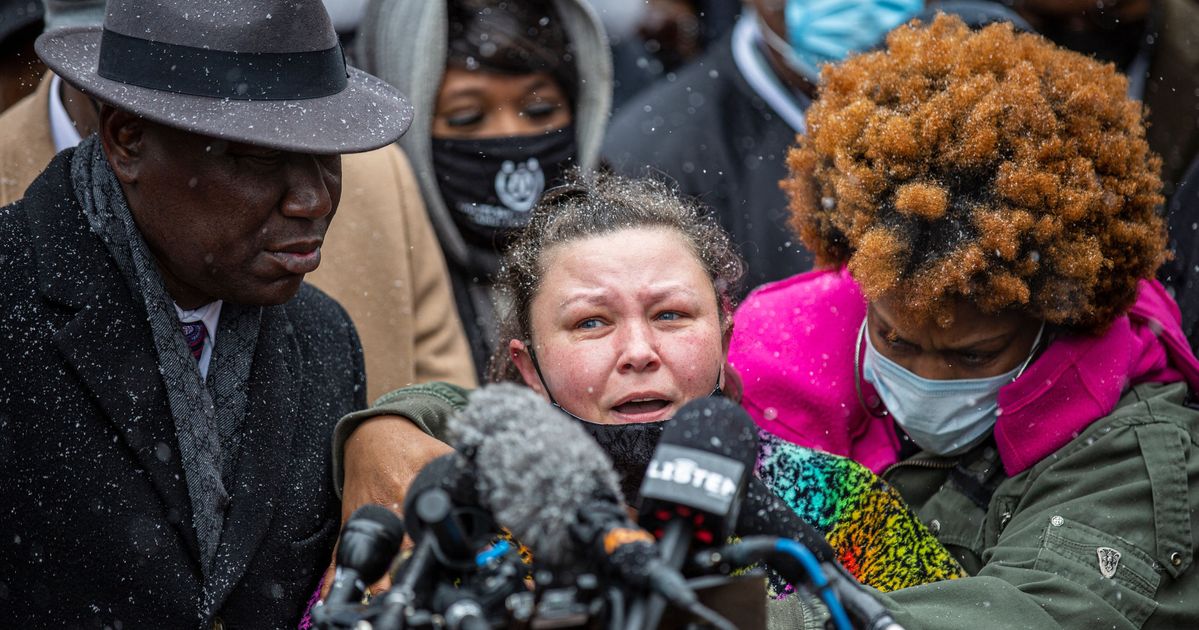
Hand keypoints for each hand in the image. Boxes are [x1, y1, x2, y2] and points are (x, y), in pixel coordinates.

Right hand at [320, 415, 453, 598]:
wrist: (370, 433)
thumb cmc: (404, 444)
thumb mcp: (434, 449)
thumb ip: (457, 468)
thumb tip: (485, 482)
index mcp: (405, 487)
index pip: (417, 522)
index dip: (425, 542)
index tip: (432, 556)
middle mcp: (384, 504)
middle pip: (395, 543)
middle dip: (404, 563)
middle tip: (413, 579)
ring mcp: (364, 513)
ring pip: (371, 551)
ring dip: (378, 573)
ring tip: (385, 592)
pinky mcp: (351, 518)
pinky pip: (342, 549)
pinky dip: (340, 572)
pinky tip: (339, 591)